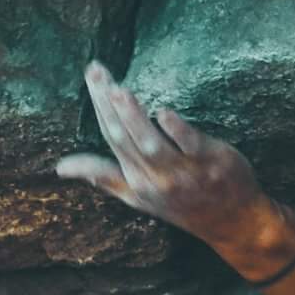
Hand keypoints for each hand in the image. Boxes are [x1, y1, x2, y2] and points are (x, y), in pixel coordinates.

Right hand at [54, 60, 270, 249]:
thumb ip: (104, 177)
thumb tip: (62, 168)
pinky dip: (176, 130)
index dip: (99, 107)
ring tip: (118, 90)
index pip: (111, 138)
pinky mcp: (209, 164)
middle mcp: (155, 179)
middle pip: (125, 137)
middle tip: (96, 70)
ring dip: (133, 117)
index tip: (91, 76)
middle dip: (107, 104)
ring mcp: (182, 173)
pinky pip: (190, 146)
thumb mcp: (138, 197)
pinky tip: (164, 112)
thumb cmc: (184, 206)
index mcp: (136, 181)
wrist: (232, 224)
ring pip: (151, 144)